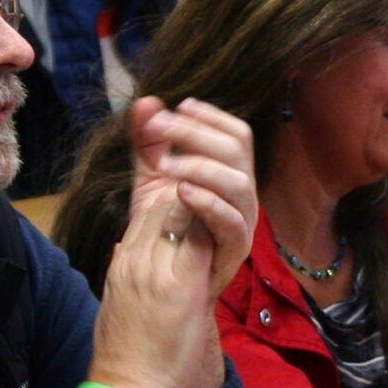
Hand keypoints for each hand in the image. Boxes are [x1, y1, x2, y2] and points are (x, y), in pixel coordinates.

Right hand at [88, 165, 224, 387]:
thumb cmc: (121, 356)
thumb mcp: (112, 303)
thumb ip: (120, 271)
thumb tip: (120, 249)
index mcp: (122, 263)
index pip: (146, 212)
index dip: (170, 202)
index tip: (192, 202)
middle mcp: (136, 259)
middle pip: (163, 205)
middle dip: (191, 197)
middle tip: (217, 198)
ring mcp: (155, 269)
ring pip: (180, 212)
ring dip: (206, 207)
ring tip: (227, 210)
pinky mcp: (181, 284)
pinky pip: (201, 236)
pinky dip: (216, 223)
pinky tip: (231, 223)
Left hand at [129, 96, 256, 297]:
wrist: (164, 285)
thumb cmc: (165, 230)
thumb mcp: (151, 182)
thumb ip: (147, 144)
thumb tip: (145, 102)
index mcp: (229, 174)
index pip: (237, 134)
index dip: (212, 117)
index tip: (180, 107)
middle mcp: (242, 195)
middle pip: (236, 150)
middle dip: (197, 133)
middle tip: (160, 128)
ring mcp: (242, 222)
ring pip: (238, 183)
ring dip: (201, 166)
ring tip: (166, 163)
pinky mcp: (234, 249)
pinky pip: (232, 221)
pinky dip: (208, 202)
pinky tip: (181, 191)